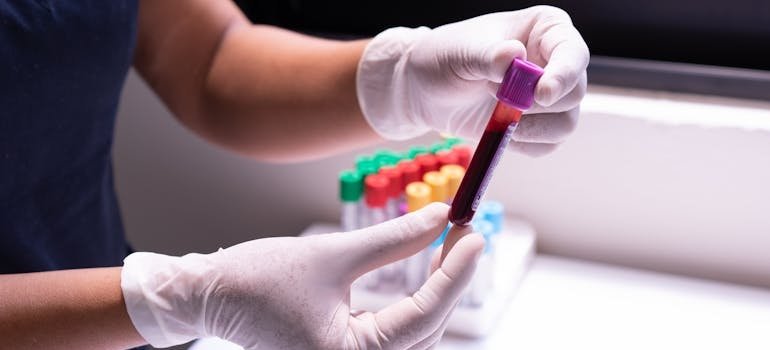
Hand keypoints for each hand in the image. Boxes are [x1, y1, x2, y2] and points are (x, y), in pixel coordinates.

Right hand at [121, 203, 483, 348]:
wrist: (211, 294)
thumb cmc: (257, 279)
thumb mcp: (333, 254)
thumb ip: (393, 241)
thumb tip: (439, 218)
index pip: (423, 315)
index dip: (455, 273)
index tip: (474, 235)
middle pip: (425, 329)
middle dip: (449, 280)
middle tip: (465, 232)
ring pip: (416, 334)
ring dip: (437, 291)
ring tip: (451, 245)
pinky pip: (397, 333)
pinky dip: (416, 303)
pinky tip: (428, 269)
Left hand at [357, 6, 588, 155]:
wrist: (425, 89)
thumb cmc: (444, 58)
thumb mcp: (461, 52)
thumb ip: (489, 56)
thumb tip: (513, 57)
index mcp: (545, 30)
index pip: (573, 53)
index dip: (564, 75)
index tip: (541, 95)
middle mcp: (555, 62)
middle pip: (574, 92)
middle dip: (535, 104)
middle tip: (493, 94)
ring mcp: (548, 96)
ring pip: (565, 123)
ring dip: (529, 128)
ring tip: (494, 112)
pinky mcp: (537, 125)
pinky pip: (546, 145)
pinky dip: (523, 143)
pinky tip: (499, 129)